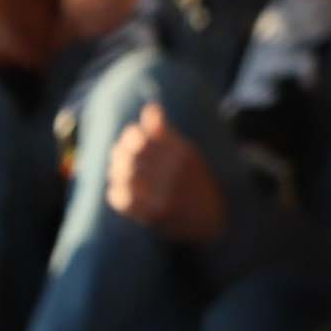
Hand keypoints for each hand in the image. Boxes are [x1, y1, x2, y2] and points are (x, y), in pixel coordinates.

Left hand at [106, 105, 226, 245]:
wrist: (214, 221)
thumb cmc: (197, 183)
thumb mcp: (189, 154)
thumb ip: (167, 133)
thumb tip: (150, 108)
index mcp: (184, 153)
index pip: (142, 136)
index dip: (130, 136)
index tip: (131, 141)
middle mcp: (175, 171)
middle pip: (130, 154)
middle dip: (119, 154)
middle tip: (118, 157)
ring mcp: (165, 193)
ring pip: (124, 174)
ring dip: (116, 172)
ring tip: (117, 173)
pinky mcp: (155, 214)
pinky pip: (122, 199)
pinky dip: (116, 193)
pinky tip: (119, 191)